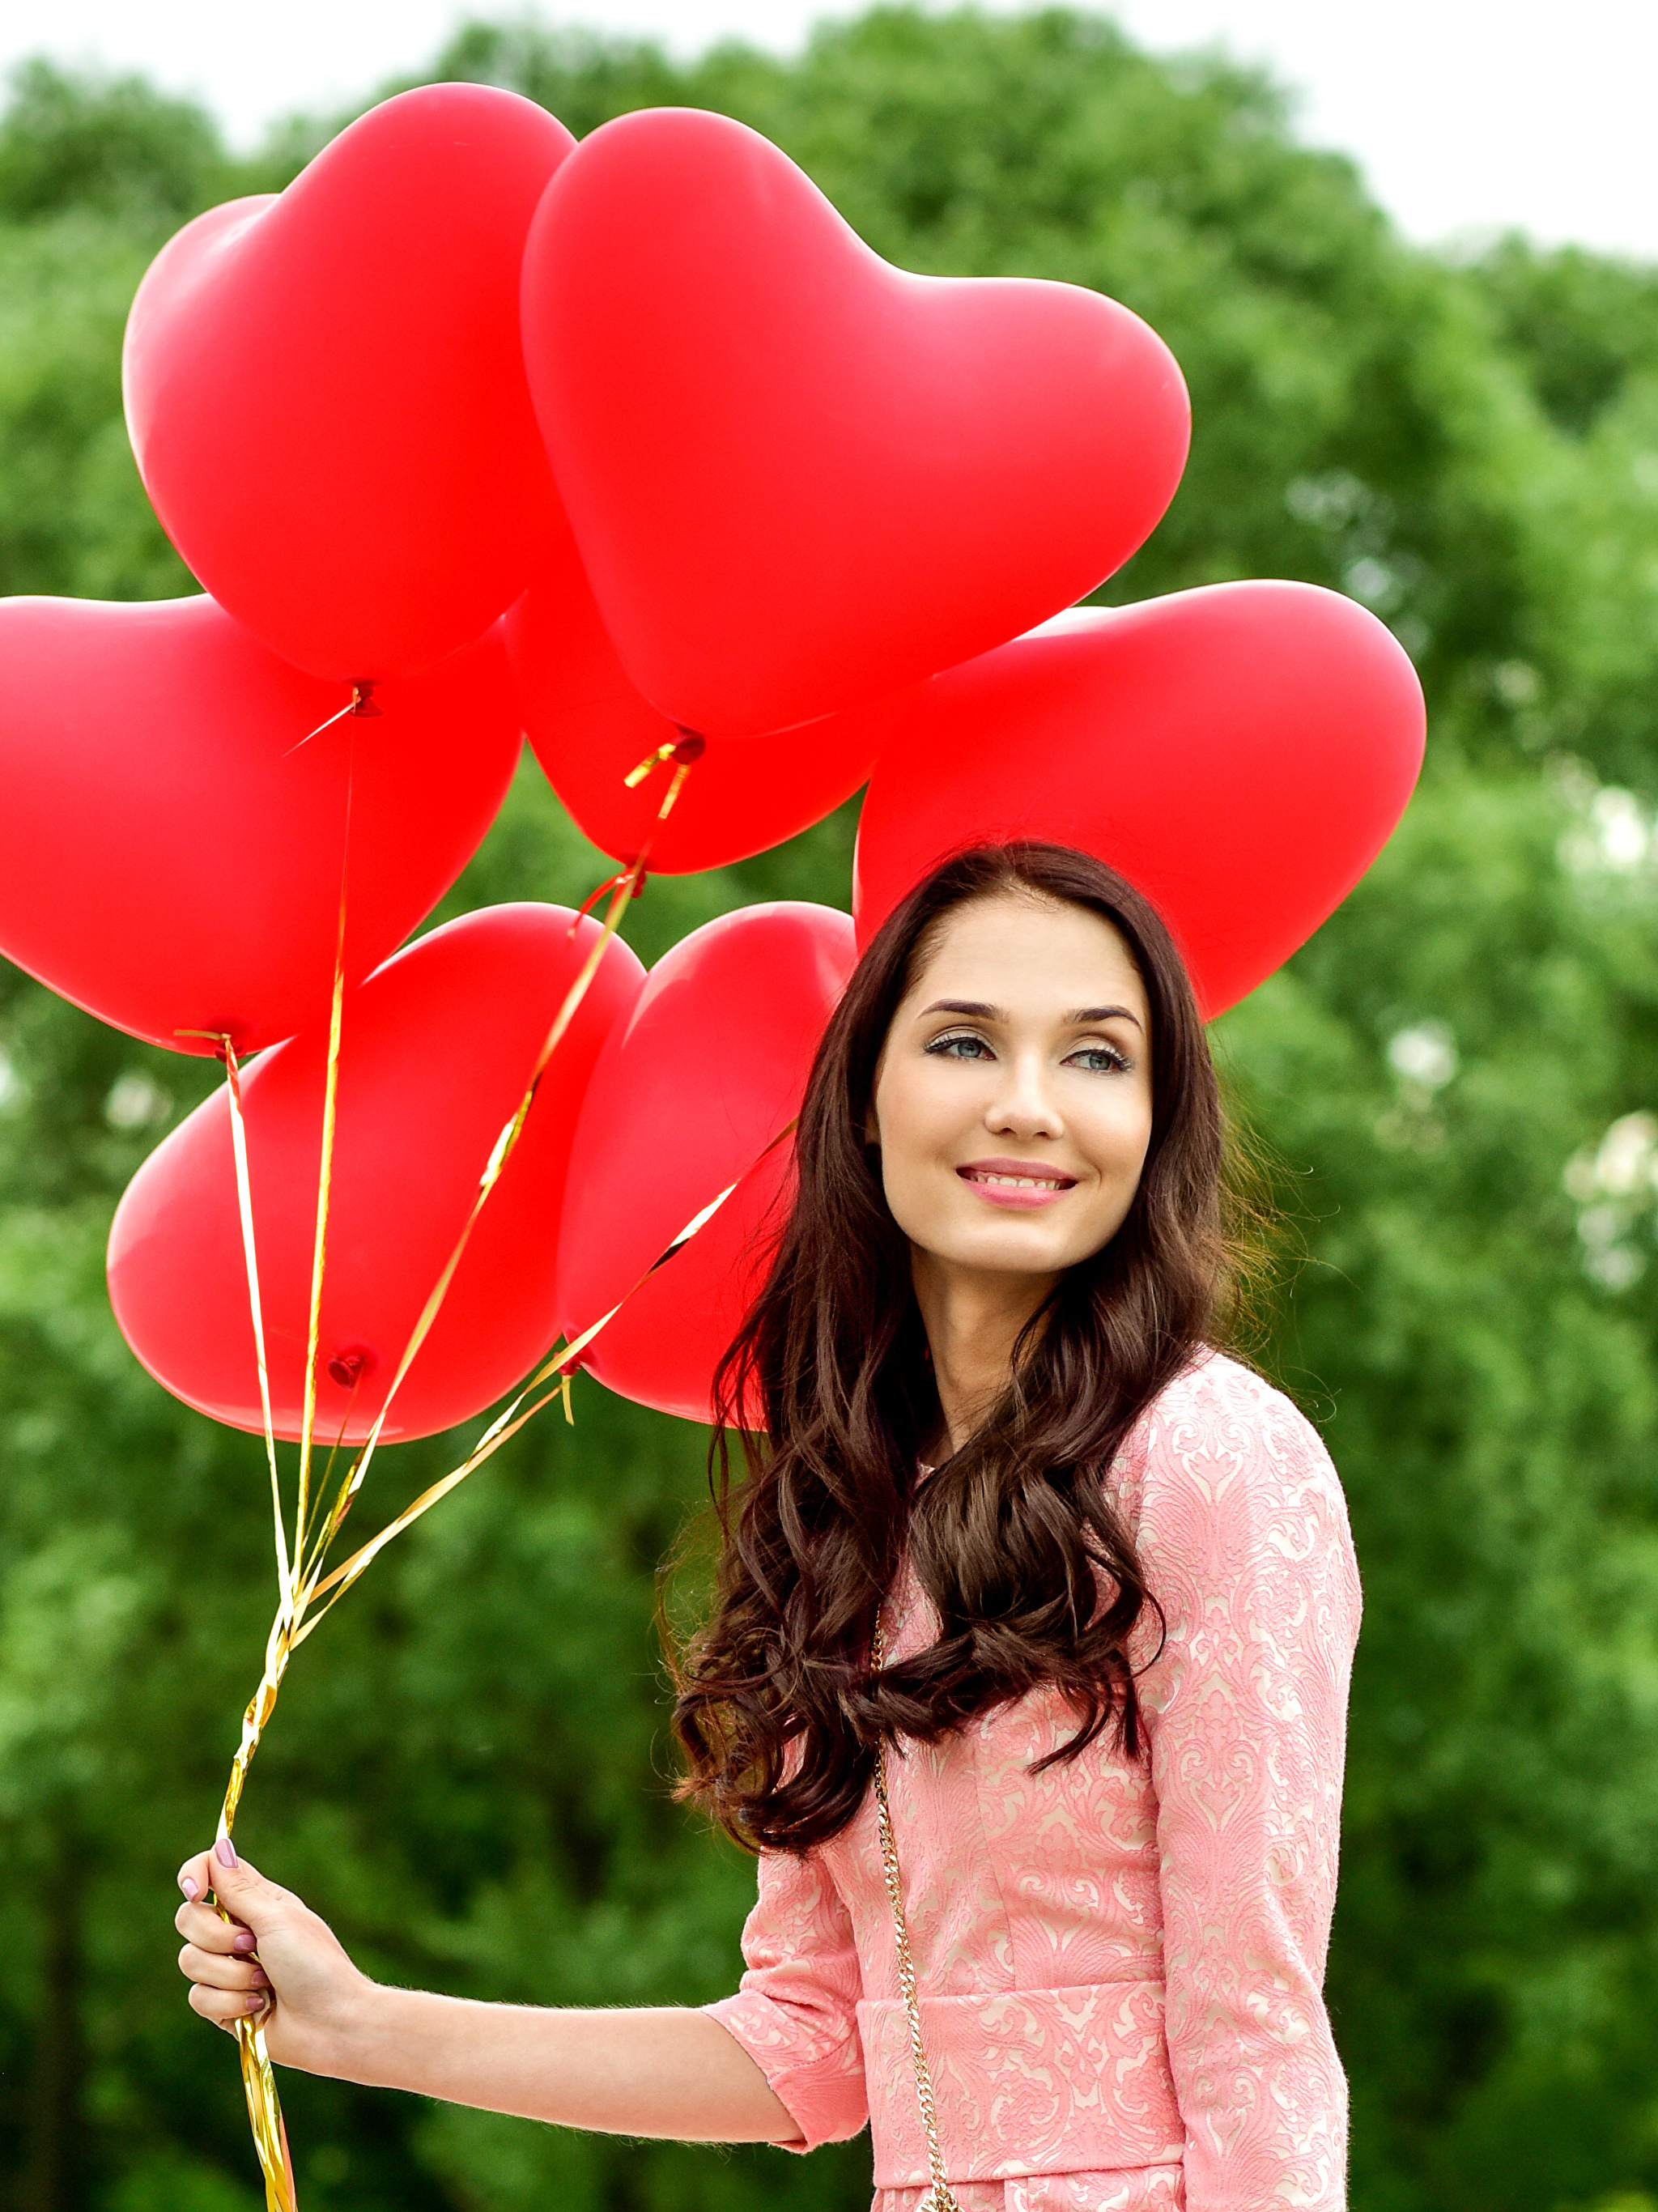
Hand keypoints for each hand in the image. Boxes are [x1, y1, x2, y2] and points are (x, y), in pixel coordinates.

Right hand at [175, 1838, 374, 2075]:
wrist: (331, 2023)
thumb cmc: (315, 1964)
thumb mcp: (278, 1919)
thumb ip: (240, 1889)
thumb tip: (220, 1846)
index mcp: (255, 1902)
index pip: (209, 1874)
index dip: (194, 1877)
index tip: (196, 1893)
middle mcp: (237, 1932)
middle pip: (188, 1919)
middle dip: (217, 1937)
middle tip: (252, 1945)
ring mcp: (228, 1970)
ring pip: (190, 1961)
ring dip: (231, 1975)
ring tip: (266, 1983)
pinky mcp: (223, 2005)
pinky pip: (198, 1997)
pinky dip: (230, 2002)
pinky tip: (260, 2007)